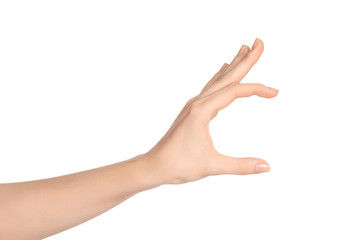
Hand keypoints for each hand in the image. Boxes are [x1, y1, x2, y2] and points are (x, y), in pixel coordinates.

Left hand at [142, 38, 278, 183]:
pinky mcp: (193, 110)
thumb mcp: (212, 166)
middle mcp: (198, 102)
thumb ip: (240, 166)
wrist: (155, 165)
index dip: (257, 89)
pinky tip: (223, 70)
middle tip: (259, 42)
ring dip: (233, 65)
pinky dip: (221, 77)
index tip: (275, 92)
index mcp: (202, 110)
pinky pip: (211, 88)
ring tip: (244, 49)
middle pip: (227, 76)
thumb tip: (267, 167)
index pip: (235, 92)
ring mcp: (195, 105)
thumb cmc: (179, 165)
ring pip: (218, 80)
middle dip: (245, 59)